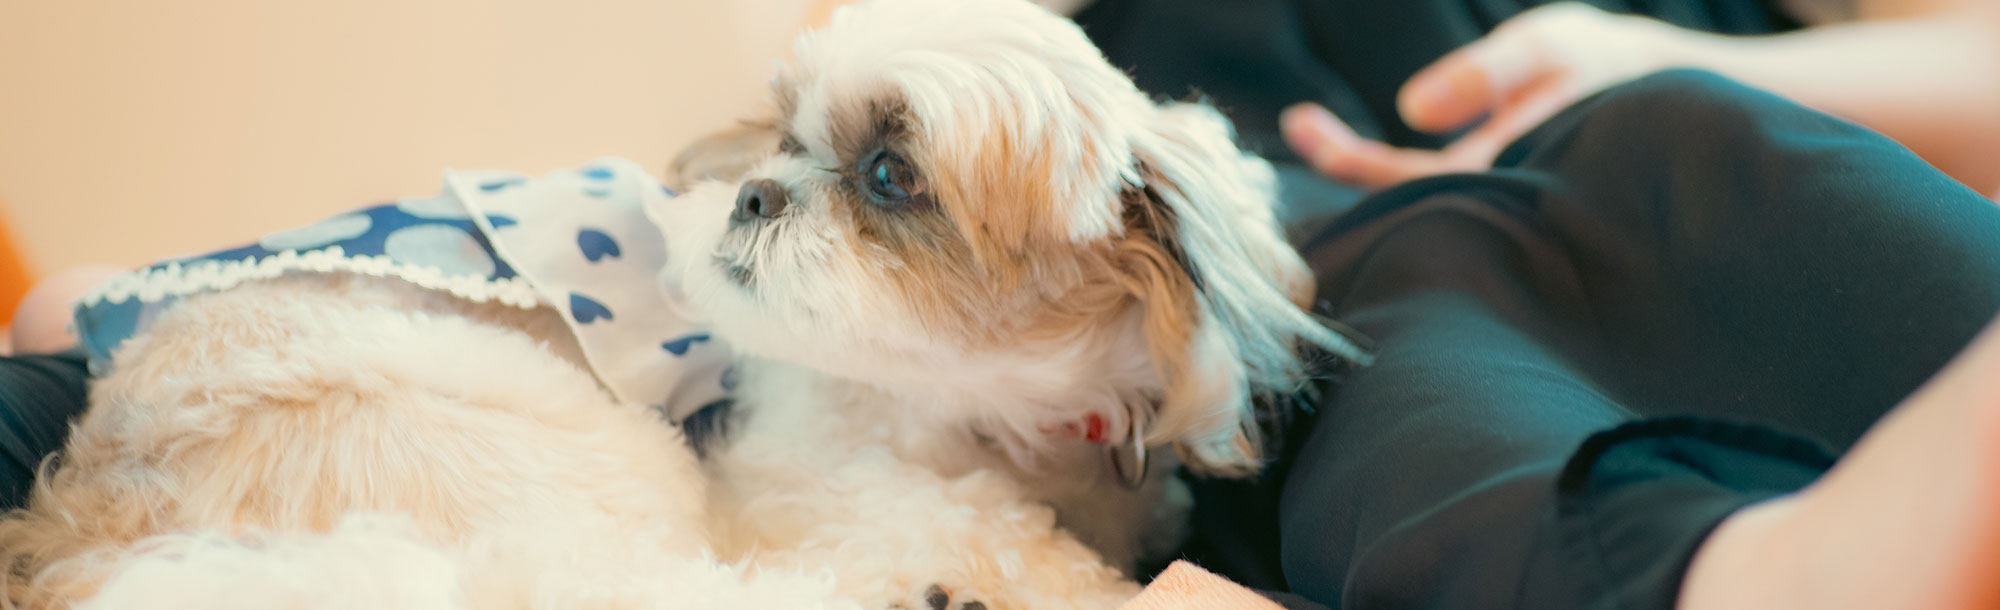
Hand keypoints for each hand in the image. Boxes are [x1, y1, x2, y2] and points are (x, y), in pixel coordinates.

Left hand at [1281, 3, 1680, 188]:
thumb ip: (1486, 75)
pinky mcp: (1518, 180)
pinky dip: (1409, 159)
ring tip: (1316, 127)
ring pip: (1422, 193)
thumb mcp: (1554, 48)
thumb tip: (1409, 109)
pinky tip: (1395, 130)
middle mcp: (1496, 202)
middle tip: (1298, 122)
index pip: (1401, 183)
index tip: (1299, 122)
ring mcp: (1505, 196)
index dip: (1346, 159)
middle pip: (1401, 199)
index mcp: (1499, 177)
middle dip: (1345, 161)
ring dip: (1369, 162)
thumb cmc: (1624, 69)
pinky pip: (1450, 180)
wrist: (1700, 102)